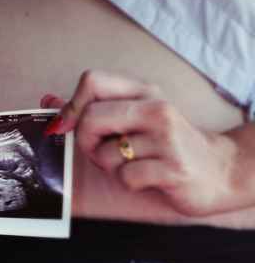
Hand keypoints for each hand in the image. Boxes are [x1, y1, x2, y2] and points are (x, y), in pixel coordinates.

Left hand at [40, 69, 236, 216]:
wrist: (216, 169)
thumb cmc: (166, 143)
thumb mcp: (133, 116)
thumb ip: (90, 108)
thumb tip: (46, 101)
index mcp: (143, 91)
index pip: (92, 81)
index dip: (71, 106)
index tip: (67, 126)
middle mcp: (156, 108)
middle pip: (90, 118)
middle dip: (87, 143)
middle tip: (103, 151)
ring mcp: (167, 138)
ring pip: (106, 154)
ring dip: (110, 167)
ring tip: (133, 163)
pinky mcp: (173, 168)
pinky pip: (126, 177)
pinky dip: (129, 182)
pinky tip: (147, 177)